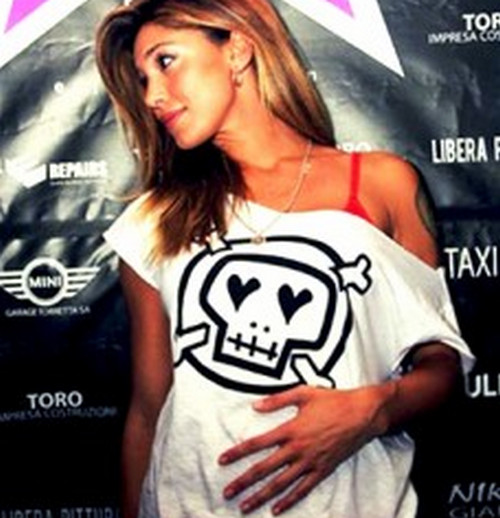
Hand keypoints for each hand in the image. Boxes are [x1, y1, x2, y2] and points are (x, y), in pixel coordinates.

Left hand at [218, 383, 391, 514]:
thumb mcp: (303, 393)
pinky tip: (276, 509)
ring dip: (261, 496)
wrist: (363, 414)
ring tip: (245, 507)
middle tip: (227, 493)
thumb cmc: (333, 400)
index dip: (237, 452)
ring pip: (281, 484)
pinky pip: (303, 489)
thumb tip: (254, 406)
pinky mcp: (323, 470)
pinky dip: (289, 501)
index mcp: (290, 429)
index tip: (222, 460)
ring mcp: (310, 462)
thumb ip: (277, 400)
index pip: (257, 443)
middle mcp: (297, 449)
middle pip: (264, 469)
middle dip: (243, 482)